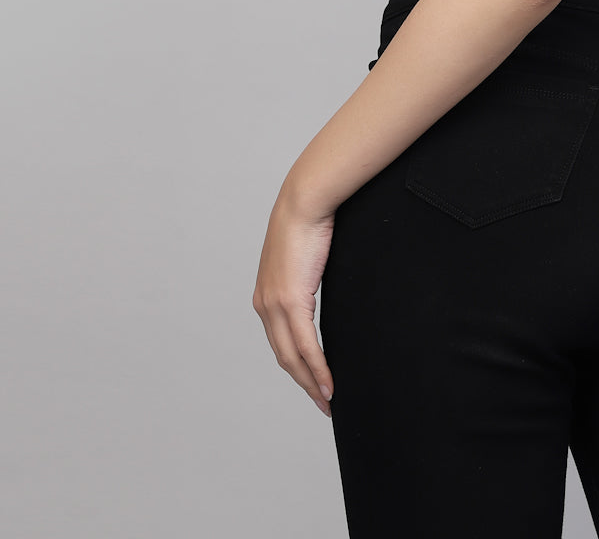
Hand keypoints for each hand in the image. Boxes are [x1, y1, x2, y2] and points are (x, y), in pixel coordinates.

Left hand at [252, 185, 335, 416]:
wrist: (304, 201)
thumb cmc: (309, 221)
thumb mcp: (305, 256)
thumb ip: (307, 276)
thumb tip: (321, 281)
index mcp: (266, 295)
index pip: (280, 342)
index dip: (296, 367)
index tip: (312, 383)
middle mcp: (265, 305)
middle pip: (284, 357)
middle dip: (303, 384)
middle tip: (323, 404)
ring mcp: (275, 305)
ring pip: (293, 358)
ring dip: (311, 383)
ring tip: (328, 401)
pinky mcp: (290, 301)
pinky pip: (306, 345)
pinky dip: (317, 369)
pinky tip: (328, 385)